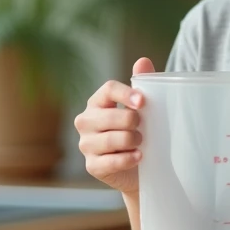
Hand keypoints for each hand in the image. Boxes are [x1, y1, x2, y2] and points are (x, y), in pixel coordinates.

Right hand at [73, 57, 155, 193]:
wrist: (138, 168)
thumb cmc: (138, 131)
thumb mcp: (143, 109)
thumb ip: (143, 83)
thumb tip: (143, 61)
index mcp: (98, 102)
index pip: (108, 90)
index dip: (125, 94)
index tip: (143, 102)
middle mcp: (86, 121)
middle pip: (111, 116)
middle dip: (132, 122)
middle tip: (143, 127)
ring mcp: (86, 144)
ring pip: (111, 139)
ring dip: (132, 140)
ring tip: (141, 142)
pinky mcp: (91, 166)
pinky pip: (110, 161)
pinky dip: (128, 158)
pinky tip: (138, 156)